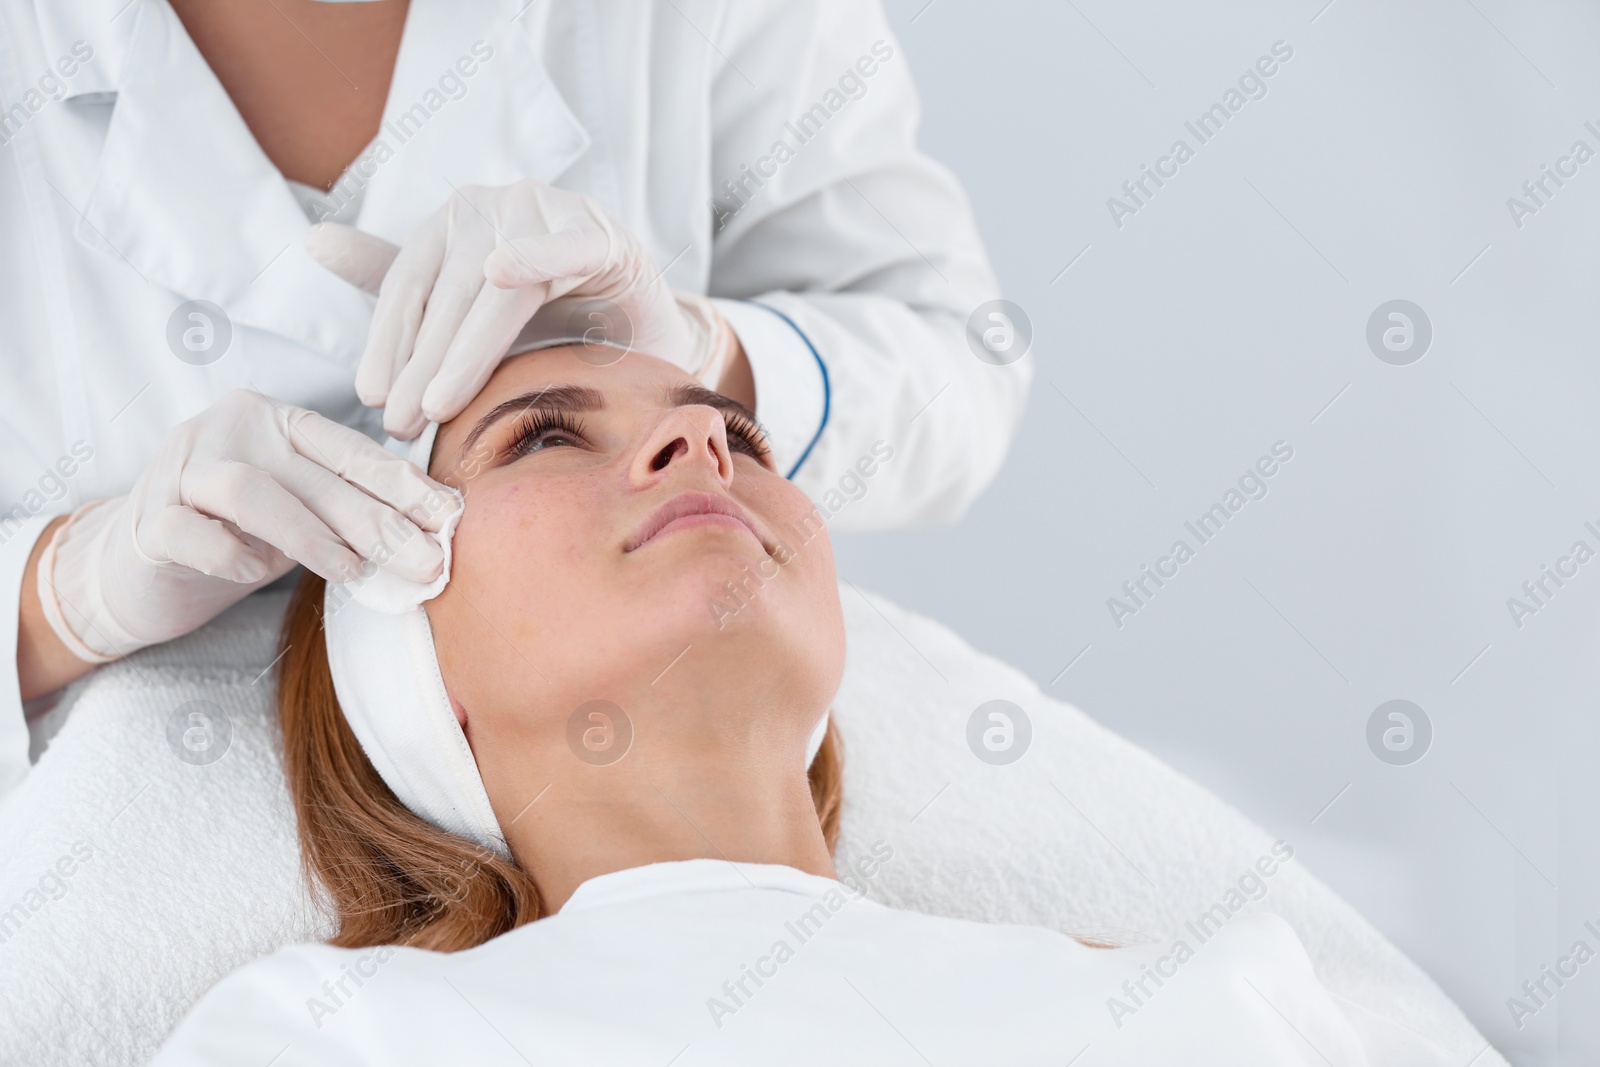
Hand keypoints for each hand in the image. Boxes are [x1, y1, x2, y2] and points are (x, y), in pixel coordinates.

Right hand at [36, 390, 453, 661]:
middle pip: (313, 475)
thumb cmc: (235, 534)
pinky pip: (192, 534)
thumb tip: (432, 537)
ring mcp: (179, 470)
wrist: (135, 567)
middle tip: (425, 563)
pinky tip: (258, 573)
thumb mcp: (301, 513)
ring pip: (251, 491)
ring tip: (352, 573)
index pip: (349, 449)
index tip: (449, 519)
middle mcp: (226, 430)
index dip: (402, 484)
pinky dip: (232, 556)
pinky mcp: (146, 520)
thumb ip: (350, 512)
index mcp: (274, 420)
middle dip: (379, 522)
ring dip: (311, 536)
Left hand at [305, 181, 732, 438]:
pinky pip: (570, 244)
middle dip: (420, 362)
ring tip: (439, 403)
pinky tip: (504, 270)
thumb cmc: (550, 319)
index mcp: (456, 218)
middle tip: (399, 423)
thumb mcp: (468, 312)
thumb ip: (402, 286)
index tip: (371, 398)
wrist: (641, 327)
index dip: (386, 340)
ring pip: (498, 284)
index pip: (408, 282)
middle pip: (448, 290)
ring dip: (465, 346)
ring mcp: (553, 212)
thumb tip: (311, 239)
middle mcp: (497, 205)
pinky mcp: (607, 235)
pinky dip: (538, 253)